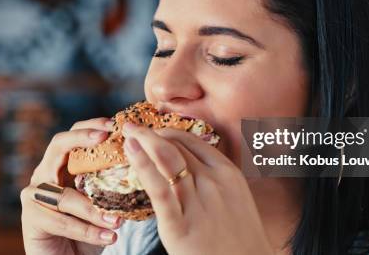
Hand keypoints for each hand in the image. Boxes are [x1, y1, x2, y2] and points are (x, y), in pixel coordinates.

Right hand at [20, 118, 123, 254]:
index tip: (113, 125)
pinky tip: (110, 236)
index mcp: (62, 165)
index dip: (91, 126)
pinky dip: (88, 230)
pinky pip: (62, 221)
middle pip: (58, 145)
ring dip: (94, 209)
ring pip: (66, 195)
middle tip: (106, 139)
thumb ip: (114, 182)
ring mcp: (34, 195)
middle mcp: (45, 174)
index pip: (74, 135)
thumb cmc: (91, 229)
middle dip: (82, 139)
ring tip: (118, 220)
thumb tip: (143, 163)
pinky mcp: (31, 218)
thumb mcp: (105, 201)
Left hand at [121, 122, 273, 254]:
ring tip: (127, 132)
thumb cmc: (241, 240)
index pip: (191, 141)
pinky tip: (132, 152)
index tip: (152, 132)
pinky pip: (159, 188)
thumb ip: (216, 181)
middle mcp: (213, 182)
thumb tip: (193, 168)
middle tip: (132, 128)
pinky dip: (144, 165)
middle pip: (176, 147)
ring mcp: (197, 202)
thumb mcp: (236, 201)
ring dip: (143, 141)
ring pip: (167, 159)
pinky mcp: (180, 225)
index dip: (167, 132)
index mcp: (227, 173)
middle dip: (150, 134)